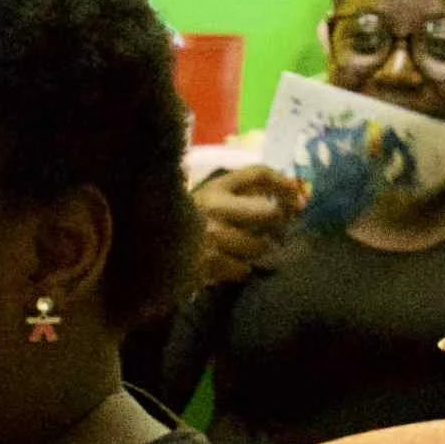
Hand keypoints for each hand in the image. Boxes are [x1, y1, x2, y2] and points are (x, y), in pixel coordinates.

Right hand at [193, 166, 305, 284]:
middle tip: (277, 232)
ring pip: (258, 245)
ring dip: (257, 250)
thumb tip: (291, 189)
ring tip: (243, 250)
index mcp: (214, 187)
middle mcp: (215, 207)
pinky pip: (243, 268)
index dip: (284, 183)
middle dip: (278, 224)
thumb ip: (242, 193)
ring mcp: (213, 236)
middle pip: (269, 213)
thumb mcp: (208, 198)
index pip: (258, 174)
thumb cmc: (184, 221)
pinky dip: (239, 269)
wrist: (146, 248)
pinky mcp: (209, 262)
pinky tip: (227, 265)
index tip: (298, 195)